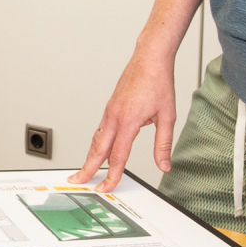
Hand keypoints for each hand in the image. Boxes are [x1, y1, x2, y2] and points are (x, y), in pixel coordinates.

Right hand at [71, 41, 177, 186]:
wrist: (150, 59)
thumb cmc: (158, 82)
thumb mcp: (167, 116)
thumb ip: (163, 144)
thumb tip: (164, 165)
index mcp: (128, 121)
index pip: (117, 155)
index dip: (112, 175)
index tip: (106, 187)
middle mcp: (114, 116)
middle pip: (97, 149)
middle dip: (87, 168)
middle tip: (78, 182)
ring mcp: (110, 111)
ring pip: (96, 139)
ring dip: (89, 157)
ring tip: (83, 170)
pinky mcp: (110, 107)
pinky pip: (99, 129)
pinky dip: (95, 143)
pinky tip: (96, 150)